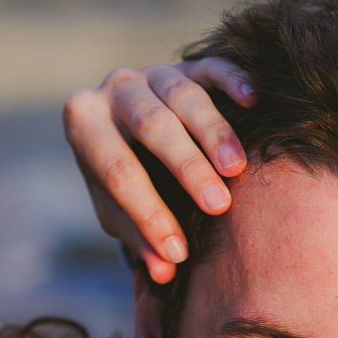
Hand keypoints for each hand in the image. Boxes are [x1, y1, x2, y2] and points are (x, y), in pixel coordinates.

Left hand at [63, 58, 255, 282]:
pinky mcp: (189, 64)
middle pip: (151, 126)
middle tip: (218, 205)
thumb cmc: (122, 178)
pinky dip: (232, 79)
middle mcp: (115, 89)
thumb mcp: (118, 211)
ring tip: (236, 168)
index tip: (178, 252)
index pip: (118, 171)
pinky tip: (253, 100)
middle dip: (186, 168)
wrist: (125, 127)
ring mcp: (153, 72)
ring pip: (183, 95)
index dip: (148, 213)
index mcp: (84, 124)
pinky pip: (211, 67)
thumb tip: (165, 272)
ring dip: (213, 132)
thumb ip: (138, 237)